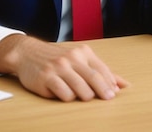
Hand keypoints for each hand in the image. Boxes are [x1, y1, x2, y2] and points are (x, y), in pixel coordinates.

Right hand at [0, 34, 128, 101]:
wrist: (27, 53)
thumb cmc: (57, 58)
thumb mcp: (80, 59)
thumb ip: (101, 71)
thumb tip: (124, 85)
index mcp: (82, 52)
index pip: (102, 69)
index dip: (110, 83)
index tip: (114, 93)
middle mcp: (71, 58)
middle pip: (94, 79)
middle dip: (103, 92)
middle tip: (107, 99)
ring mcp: (58, 68)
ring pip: (81, 89)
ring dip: (84, 96)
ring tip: (80, 95)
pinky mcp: (46, 78)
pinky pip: (64, 94)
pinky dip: (67, 97)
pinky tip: (63, 93)